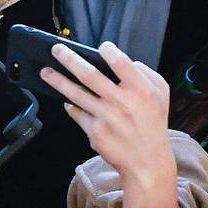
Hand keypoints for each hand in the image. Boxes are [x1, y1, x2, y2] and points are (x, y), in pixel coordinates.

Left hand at [41, 41, 172, 187]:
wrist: (147, 161)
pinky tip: (66, 100)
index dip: (108, 51)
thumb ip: (146, 74)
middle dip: (70, 59)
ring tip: (46, 71)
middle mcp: (123, 103)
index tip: (101, 46)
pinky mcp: (95, 132)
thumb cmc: (152, 124)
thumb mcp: (161, 95)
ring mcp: (107, 118)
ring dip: (58, 81)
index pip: (121, 63)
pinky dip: (70, 105)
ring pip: (76, 94)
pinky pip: (77, 113)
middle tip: (56, 49)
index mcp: (142, 91)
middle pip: (90, 75)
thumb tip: (127, 61)